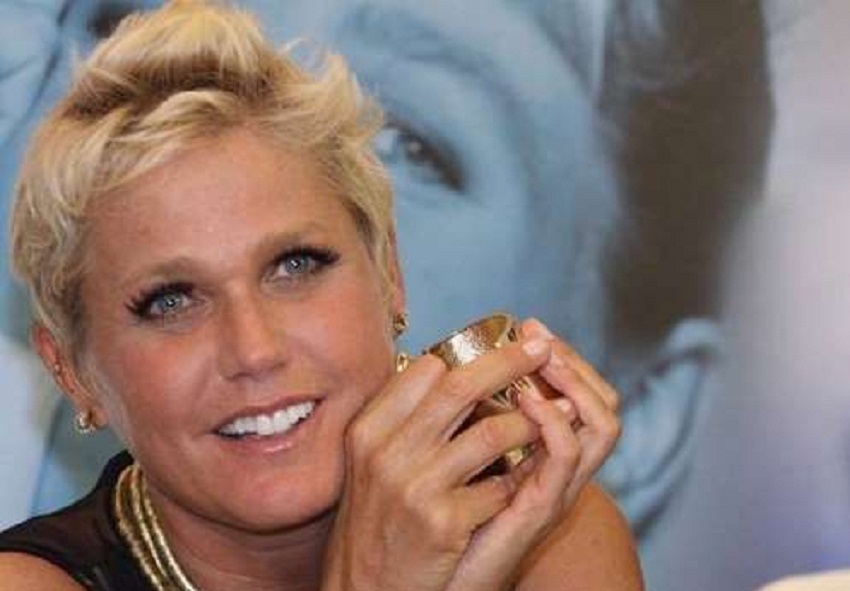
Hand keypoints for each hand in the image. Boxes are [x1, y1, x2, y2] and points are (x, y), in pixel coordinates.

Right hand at [322, 329, 556, 590]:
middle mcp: (386, 452)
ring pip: (493, 432)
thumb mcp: (371, 464)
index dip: (470, 355)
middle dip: (510, 360)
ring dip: (533, 420)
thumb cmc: (376, 524)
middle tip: (542, 349)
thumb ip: (404, 420)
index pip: (427, 370)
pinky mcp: (444, 522)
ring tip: (560, 410)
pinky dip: (522, 477)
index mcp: (369, 430)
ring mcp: (415, 487)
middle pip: (461, 384)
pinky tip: (536, 472)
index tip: (501, 345)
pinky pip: (501, 486)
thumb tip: (449, 370)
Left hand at [445, 318, 620, 590]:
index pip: (580, 392)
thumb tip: (440, 363)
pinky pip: (567, 458)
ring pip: (601, 422)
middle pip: (602, 400)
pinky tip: (527, 400)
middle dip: (572, 358)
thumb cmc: (437, 519)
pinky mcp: (542, 509)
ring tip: (540, 354)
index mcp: (542, 452)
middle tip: (535, 332)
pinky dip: (555, 422)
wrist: (423, 585)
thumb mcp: (453, 456)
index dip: (562, 355)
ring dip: (573, 379)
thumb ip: (463, 418)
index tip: (525, 325)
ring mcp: (557, 488)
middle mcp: (560, 468)